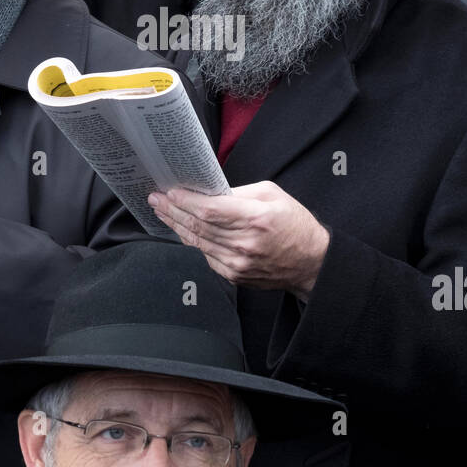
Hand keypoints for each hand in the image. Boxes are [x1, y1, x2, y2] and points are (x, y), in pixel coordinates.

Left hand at [148, 182, 329, 298]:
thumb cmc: (295, 225)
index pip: (210, 210)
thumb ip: (240, 193)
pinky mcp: (234, 275)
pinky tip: (183, 229)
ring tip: (163, 212)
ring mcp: (238, 263)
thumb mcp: (273, 195)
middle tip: (156, 199)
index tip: (170, 192)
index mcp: (256, 219)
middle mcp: (244, 243)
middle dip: (173, 211)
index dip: (185, 201)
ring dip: (177, 225)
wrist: (310, 263)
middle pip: (198, 226)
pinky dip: (193, 241)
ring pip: (197, 242)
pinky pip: (206, 255)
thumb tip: (211, 191)